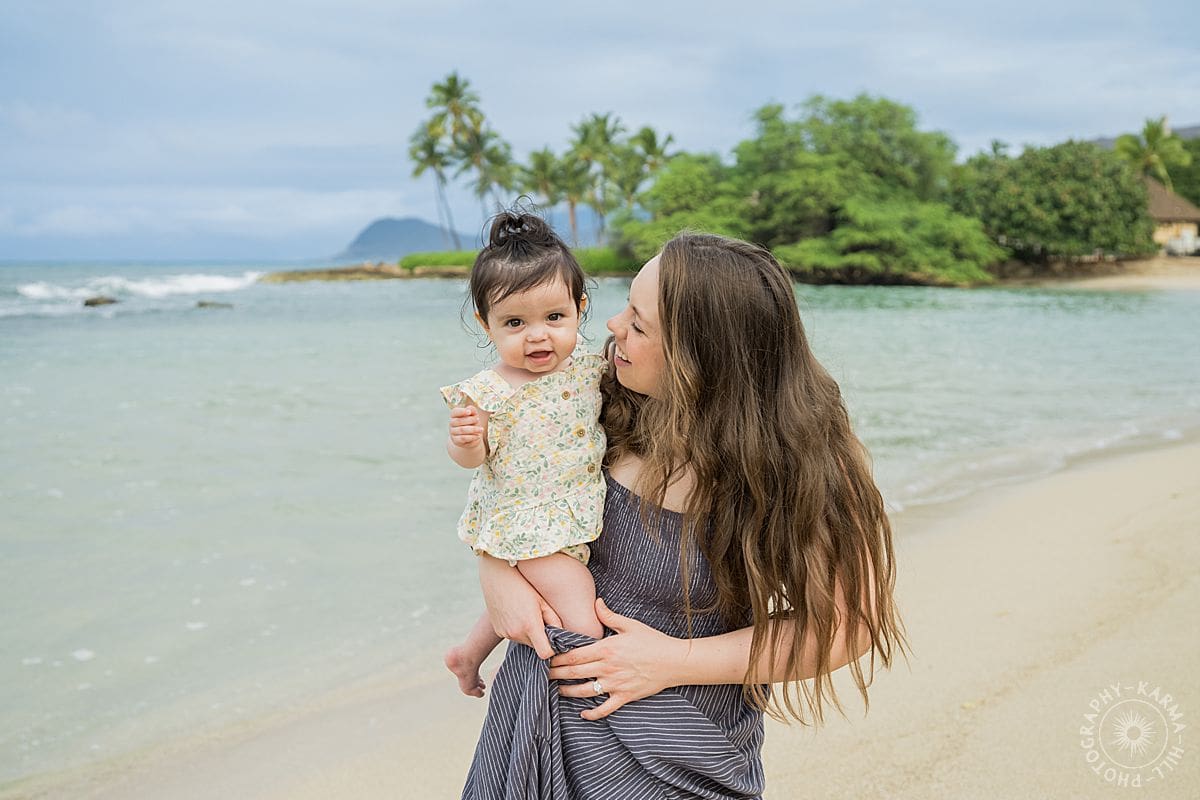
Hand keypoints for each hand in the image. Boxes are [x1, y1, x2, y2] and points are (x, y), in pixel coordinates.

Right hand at [449, 406, 483, 447]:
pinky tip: (478, 436)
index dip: (461, 411)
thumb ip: (472, 411)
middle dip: (470, 420)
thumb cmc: (471, 424)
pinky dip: (471, 437)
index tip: (469, 412)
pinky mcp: (456, 440)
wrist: (470, 438)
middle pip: (458, 421)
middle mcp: (451, 423)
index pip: (454, 412)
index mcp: (454, 415)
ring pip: (462, 430)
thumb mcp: (474, 416)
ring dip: (473, 429)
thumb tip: (470, 408)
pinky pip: (463, 438)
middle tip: (478, 420)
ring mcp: (453, 432)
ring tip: (481, 429)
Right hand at [477, 554, 561, 659]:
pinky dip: (519, 631)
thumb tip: (563, 636)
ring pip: (525, 642)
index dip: (552, 649)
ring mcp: (506, 634)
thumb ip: (554, 621)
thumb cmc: (524, 586)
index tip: (555, 639)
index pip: (545, 653)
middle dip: (541, 639)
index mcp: (530, 625)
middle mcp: (516, 633)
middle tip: (542, 622)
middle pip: (536, 648)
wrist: (497, 577)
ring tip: (529, 615)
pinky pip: (514, 637)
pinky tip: (518, 615)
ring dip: (530, 635)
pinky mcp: (499, 631)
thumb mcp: (543, 602)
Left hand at [547, 598, 686, 720]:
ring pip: (584, 691)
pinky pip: (605, 709)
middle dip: (556, 673)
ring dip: (567, 691)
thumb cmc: (652, 641)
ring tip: (557, 690)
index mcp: (606, 648)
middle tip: (544, 674)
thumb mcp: (630, 625)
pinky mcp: (624, 697)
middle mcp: (607, 668)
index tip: (548, 657)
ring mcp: (615, 684)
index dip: (558, 657)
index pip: (575, 654)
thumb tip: (596, 602)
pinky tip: (583, 713)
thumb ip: (609, 615)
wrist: (674, 661)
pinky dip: (592, 713)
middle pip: (574, 672)